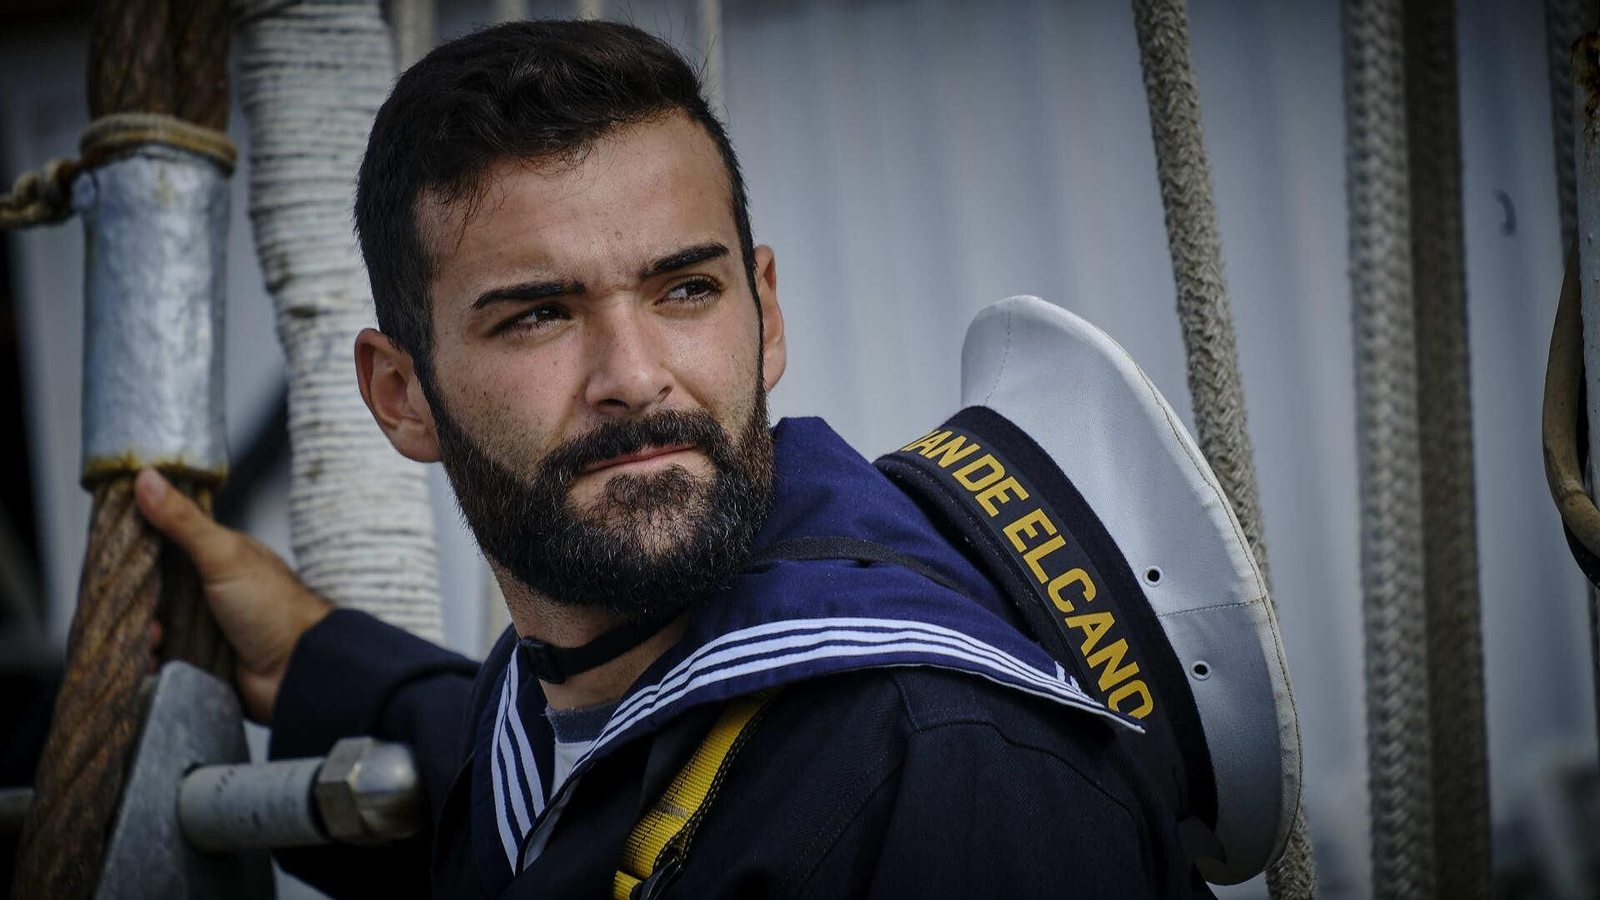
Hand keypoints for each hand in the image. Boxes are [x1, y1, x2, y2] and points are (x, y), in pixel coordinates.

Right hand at [134, 468, 331, 721]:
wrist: (298, 670)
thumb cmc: (273, 607)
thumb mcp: (224, 556)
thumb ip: (183, 520)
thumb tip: (146, 478)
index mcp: (215, 555)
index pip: (162, 542)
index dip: (134, 546)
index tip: (106, 551)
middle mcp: (207, 586)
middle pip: (152, 586)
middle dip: (137, 599)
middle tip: (138, 607)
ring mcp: (204, 622)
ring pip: (154, 623)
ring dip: (145, 632)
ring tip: (156, 638)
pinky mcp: (200, 657)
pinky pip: (163, 657)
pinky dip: (154, 659)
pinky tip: (155, 661)